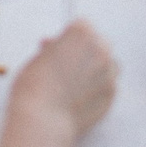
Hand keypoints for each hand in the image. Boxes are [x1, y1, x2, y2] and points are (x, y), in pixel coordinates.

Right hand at [0, 22, 118, 146]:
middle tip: (68, 65)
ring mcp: (108, 72)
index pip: (82, 26)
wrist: (43, 120)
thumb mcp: (38, 58)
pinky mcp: (111, 94)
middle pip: (98, 42)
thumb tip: (56, 48)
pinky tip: (82, 96)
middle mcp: (100, 49)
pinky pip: (109, 85)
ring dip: (96, 68)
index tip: (60, 48)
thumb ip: (54, 49)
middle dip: (85, 50)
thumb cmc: (34, 87)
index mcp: (81, 33)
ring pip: (108, 64)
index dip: (68, 37)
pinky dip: (98, 88)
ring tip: (76, 82)